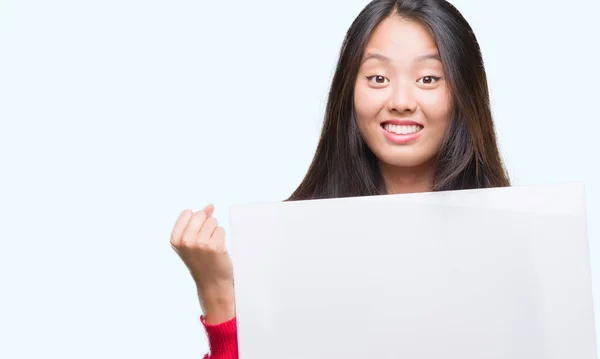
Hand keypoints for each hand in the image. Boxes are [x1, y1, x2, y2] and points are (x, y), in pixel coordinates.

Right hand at [170, 204, 234, 323]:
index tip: (195, 236)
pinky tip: (217, 250)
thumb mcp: (190, 241)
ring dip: (214, 232)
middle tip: (204, 242)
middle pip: (201, 214)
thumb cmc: (201, 260)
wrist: (211, 282)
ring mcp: (200, 243)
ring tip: (210, 247)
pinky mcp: (215, 246)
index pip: (188, 212)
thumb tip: (210, 206)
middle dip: (206, 224)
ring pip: (213, 221)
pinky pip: (221, 229)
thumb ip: (197, 221)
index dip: (196, 221)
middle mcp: (185, 241)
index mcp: (175, 239)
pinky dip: (221, 238)